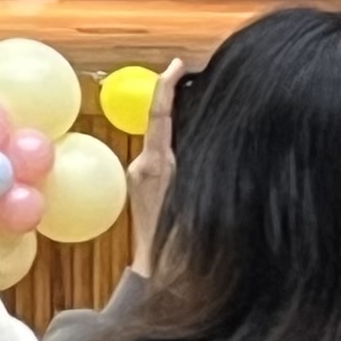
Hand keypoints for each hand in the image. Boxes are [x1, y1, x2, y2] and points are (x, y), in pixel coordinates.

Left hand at [128, 61, 182, 259]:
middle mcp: (143, 166)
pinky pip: (160, 156)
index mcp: (154, 166)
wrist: (158, 276)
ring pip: (161, 140)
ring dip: (178, 126)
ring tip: (200, 110)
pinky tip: (194, 146)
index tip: (177, 64)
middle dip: (176, 101)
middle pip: (160, 123)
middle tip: (194, 79)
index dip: (166, 87)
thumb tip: (187, 136)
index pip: (159, 116)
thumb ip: (182, 167)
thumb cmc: (178, 246)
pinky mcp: (142, 184)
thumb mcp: (188, 201)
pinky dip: (174, 146)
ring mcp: (140, 175)